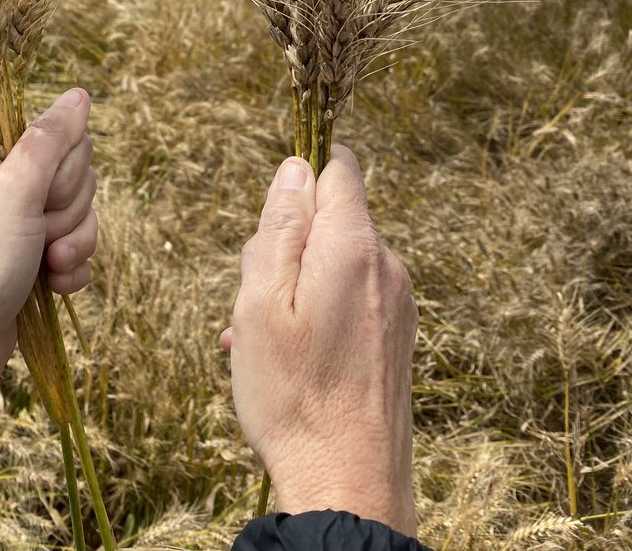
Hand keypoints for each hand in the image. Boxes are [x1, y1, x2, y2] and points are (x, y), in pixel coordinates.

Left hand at [0, 88, 97, 430]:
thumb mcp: (15, 190)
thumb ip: (50, 140)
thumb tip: (79, 95)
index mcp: (0, 159)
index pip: (66, 139)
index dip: (66, 172)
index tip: (41, 196)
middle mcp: (12, 188)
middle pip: (80, 180)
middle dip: (69, 214)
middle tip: (37, 235)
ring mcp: (25, 228)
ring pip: (83, 218)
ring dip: (72, 246)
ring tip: (45, 267)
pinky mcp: (36, 265)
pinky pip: (78, 254)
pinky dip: (71, 272)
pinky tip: (52, 287)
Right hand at [221, 147, 417, 535]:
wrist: (348, 485)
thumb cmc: (294, 394)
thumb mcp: (262, 301)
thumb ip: (279, 225)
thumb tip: (295, 167)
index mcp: (353, 247)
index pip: (338, 168)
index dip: (299, 177)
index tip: (271, 218)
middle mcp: (386, 266)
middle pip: (329, 219)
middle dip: (286, 243)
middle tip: (256, 299)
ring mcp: (396, 304)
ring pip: (334, 262)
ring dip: (295, 284)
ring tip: (261, 340)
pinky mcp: (396, 336)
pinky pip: (349, 298)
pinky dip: (315, 312)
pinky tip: (286, 357)